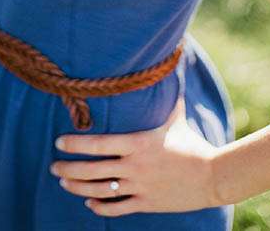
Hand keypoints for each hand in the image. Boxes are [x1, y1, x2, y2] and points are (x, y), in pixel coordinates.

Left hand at [49, 95, 221, 216]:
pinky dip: (101, 206)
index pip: (97, 144)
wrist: (215, 176)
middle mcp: (135, 167)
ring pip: (100, 190)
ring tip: (63, 182)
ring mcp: (140, 187)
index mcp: (137, 144)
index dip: (75, 144)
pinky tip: (90, 203)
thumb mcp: (174, 117)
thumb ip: (163, 95)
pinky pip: (118, 207)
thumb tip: (165, 62)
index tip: (58, 143)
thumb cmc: (191, 142)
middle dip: (68, 169)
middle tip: (53, 166)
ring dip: (78, 187)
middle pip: (92, 170)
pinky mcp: (147, 202)